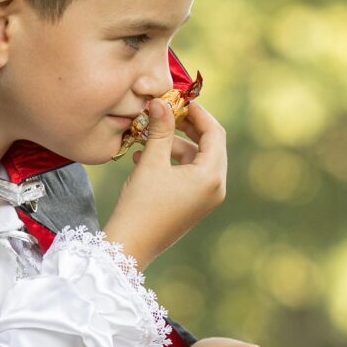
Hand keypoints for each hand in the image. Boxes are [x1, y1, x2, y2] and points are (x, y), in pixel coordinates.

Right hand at [103, 101, 225, 269]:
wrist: (130, 246)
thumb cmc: (141, 206)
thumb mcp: (151, 163)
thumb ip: (160, 130)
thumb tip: (161, 102)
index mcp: (211, 176)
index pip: (215, 133)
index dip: (198, 113)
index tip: (179, 99)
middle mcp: (215, 187)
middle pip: (209, 145)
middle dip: (187, 127)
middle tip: (166, 112)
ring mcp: (206, 198)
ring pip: (196, 159)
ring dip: (174, 144)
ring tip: (147, 135)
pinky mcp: (193, 204)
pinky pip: (189, 174)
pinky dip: (172, 161)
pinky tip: (144, 156)